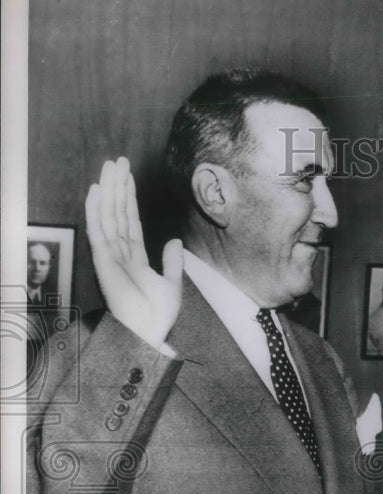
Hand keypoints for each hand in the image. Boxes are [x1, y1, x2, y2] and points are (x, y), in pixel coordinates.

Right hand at [85, 157, 182, 348]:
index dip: (129, 197)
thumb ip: (172, 261)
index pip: (130, 220)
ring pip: (108, 216)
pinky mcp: (104, 261)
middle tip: (117, 160)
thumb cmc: (158, 314)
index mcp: (135, 256)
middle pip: (117, 212)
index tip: (128, 176)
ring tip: (109, 167)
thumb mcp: (172, 282)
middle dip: (117, 186)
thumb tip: (175, 241)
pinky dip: (96, 210)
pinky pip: (99, 231)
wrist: (151, 332)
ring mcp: (110, 255)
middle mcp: (120, 252)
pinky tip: (96, 191)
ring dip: (108, 190)